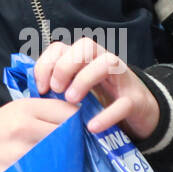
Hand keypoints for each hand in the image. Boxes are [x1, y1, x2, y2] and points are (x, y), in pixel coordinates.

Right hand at [0, 97, 79, 171]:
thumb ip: (47, 112)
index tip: (81, 130)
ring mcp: (18, 153)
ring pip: (58, 160)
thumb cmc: (0, 128)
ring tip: (64, 165)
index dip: (78, 122)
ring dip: (65, 164)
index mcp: (26, 108)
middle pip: (66, 136)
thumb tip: (81, 119)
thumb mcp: (19, 110)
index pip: (67, 112)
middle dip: (75, 144)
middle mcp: (23, 128)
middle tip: (77, 151)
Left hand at [33, 37, 158, 142]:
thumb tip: (32, 96)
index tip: (40, 87)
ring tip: (72, 101)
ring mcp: (123, 79)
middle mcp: (104, 61)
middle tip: (56, 89)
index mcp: (85, 59)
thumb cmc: (103, 101)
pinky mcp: (136, 100)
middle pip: (86, 45)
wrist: (141, 115)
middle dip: (65, 66)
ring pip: (108, 62)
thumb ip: (59, 89)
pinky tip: (93, 126)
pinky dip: (107, 115)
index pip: (62, 46)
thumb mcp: (78, 91)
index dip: (47, 63)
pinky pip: (124, 103)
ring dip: (85, 79)